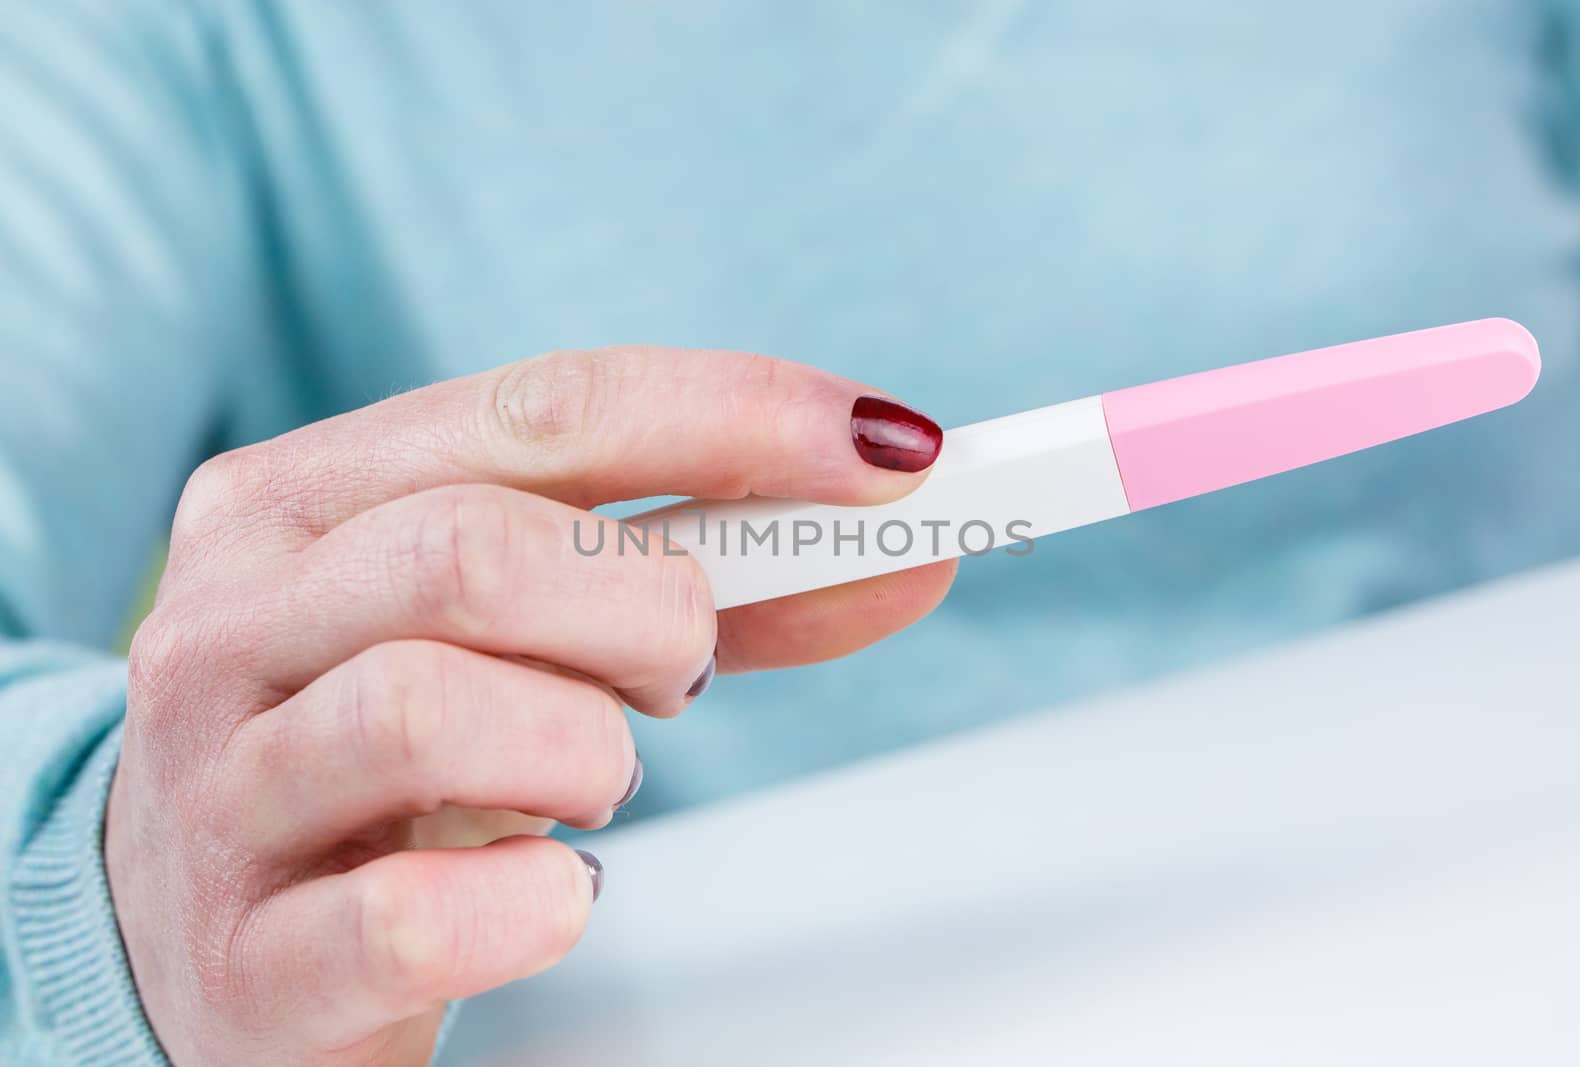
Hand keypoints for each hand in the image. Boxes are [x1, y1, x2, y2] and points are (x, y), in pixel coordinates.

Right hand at [106, 346, 955, 1064]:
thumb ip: (709, 586)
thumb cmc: (386, 756)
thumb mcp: (521, 637)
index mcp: (304, 500)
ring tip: (592, 779)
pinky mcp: (245, 958)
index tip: (887, 452)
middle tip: (679, 671)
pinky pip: (407, 919)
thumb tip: (905, 548)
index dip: (734, 416)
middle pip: (478, 551)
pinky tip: (550, 896)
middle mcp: (232, 621)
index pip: (542, 408)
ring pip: (428, 709)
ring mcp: (219, 791)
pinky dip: (530, 907)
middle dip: (647, 611)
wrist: (209, 941)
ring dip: (585, 750)